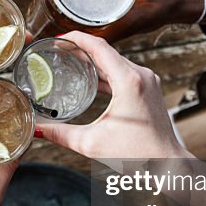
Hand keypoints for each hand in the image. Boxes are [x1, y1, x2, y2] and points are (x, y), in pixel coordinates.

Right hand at [37, 31, 190, 159]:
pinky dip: (106, 72)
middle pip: (106, 51)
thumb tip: (38, 128)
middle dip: (81, 48)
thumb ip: (61, 134)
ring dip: (94, 59)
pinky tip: (91, 78)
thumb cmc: (138, 155)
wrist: (167, 166)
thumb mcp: (92, 143)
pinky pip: (124, 72)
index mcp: (129, 81)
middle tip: (58, 50)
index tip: (58, 39)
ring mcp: (148, 81)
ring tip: (71, 60)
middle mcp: (141, 76)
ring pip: (115, 61)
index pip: (99, 47)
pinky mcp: (149, 90)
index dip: (76, 39)